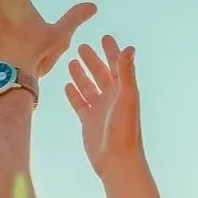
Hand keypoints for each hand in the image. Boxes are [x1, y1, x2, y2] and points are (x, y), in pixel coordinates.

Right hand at [65, 35, 142, 178]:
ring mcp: (100, 109)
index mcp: (123, 90)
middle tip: (81, 46)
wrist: (116, 160)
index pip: (117, 65)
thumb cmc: (125, 128)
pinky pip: (80, 103)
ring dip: (81, 74)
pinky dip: (74, 94)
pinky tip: (67, 85)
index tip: (104, 37)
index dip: (111, 51)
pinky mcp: (89, 121)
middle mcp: (112, 98)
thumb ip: (126, 72)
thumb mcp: (126, 96)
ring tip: (71, 62)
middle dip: (93, 60)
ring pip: (88, 87)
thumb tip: (129, 48)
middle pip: (101, 74)